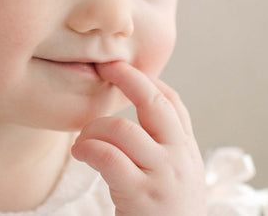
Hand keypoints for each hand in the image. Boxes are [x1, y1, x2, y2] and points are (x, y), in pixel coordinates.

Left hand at [71, 61, 205, 215]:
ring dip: (94, 128)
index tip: (123, 68)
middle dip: (127, 78)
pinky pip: (108, 156)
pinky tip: (80, 153)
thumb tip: (133, 107)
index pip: (173, 103)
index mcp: (187, 151)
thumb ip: (160, 145)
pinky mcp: (141, 196)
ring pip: (122, 129)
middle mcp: (180, 159)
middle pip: (155, 103)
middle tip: (105, 67)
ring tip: (83, 141)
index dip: (147, 80)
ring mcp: (163, 176)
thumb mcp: (175, 175)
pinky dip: (88, 147)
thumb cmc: (165, 213)